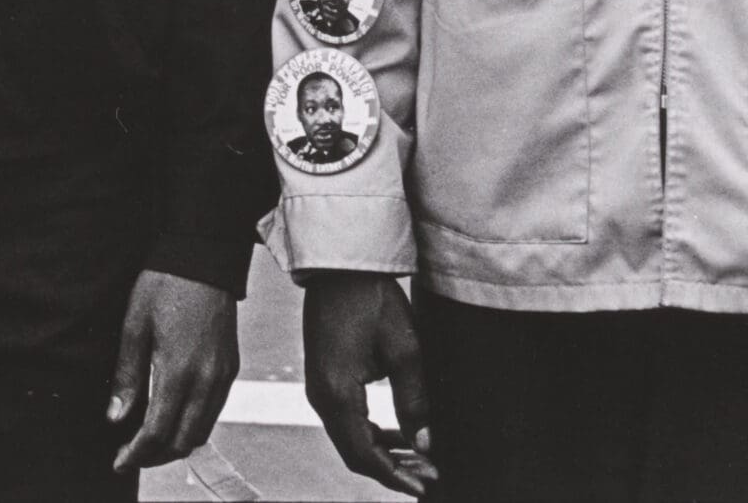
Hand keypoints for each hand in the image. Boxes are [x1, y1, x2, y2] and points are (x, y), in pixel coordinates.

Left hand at [107, 270, 236, 472]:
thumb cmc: (163, 284)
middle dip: (156, 456)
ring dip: (175, 444)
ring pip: (202, 430)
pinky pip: (214, 411)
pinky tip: (172, 416)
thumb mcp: (134, 325)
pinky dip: (193, 425)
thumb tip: (117, 419)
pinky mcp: (231, 367)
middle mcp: (207, 379)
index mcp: (179, 370)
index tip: (119, 461)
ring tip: (148, 442)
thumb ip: (126, 376)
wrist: (203, 257)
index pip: (158, 432)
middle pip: (184, 440)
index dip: (137, 453)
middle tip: (130, 455)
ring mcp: (223, 374)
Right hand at [303, 272, 433, 496]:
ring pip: (350, 438)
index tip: (427, 484)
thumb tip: (426, 445)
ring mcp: (318, 388)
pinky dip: (371, 434)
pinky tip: (397, 433)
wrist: (340, 266)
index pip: (365, 455)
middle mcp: (320, 397)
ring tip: (420, 456)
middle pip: (354, 453)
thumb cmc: (372, 300)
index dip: (397, 476)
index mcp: (337, 393)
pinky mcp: (323, 378)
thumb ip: (415, 402)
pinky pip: (345, 420)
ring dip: (383, 453)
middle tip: (430, 473)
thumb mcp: (404, 350)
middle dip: (393, 469)